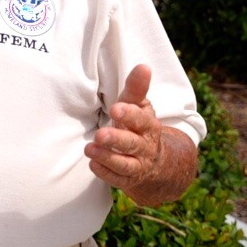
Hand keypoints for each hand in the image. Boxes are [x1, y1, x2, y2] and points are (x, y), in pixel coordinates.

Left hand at [85, 64, 163, 192]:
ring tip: (89, 149)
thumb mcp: (139, 108)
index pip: (142, 120)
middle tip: (100, 134)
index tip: (115, 108)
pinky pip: (118, 179)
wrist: (156, 163)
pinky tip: (93, 164)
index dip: (130, 114)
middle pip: (132, 144)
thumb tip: (143, 66)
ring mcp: (139, 165)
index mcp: (149, 126)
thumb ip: (136, 89)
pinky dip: (105, 172)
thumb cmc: (138, 127)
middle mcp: (146, 146)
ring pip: (125, 164)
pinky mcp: (129, 179)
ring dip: (107, 157)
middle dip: (117, 139)